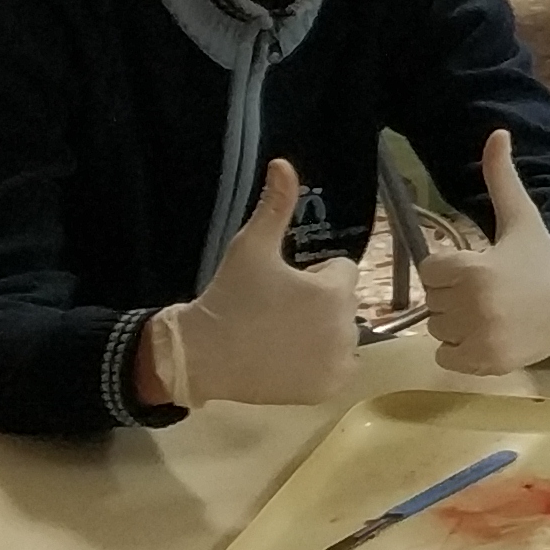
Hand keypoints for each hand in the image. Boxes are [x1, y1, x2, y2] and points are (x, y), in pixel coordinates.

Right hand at [147, 162, 358, 410]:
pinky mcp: (329, 386)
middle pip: (343, 303)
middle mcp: (346, 327)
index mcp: (334, 291)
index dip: (313, 276)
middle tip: (277, 312)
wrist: (203, 354)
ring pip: (342, 333)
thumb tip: (284, 163)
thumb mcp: (251, 246)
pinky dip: (321, 363)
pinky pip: (339, 365)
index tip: (282, 287)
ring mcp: (339, 360)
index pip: (342, 272)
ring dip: (321, 332)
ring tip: (280, 336)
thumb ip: (275, 205)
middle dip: (317, 303)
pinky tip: (290, 360)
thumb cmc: (230, 296)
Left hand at [422, 132, 549, 373]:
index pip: (431, 270)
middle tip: (485, 291)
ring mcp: (480, 337)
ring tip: (486, 313)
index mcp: (475, 269)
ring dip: (455, 324)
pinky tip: (485, 335)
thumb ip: (501, 177)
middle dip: (454, 296)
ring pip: (437, 329)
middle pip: (432, 301)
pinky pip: (445, 358)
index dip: (451, 268)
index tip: (478, 267)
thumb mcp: (521, 218)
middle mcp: (474, 305)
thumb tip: (497, 132)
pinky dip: (459, 351)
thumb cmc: (542, 259)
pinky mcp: (486, 363)